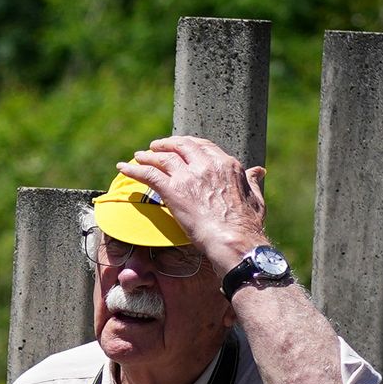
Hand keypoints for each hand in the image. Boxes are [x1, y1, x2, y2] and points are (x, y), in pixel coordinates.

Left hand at [119, 134, 267, 266]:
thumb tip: (258, 171)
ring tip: (139, 155)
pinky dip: (134, 169)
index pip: (204, 146)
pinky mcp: (173, 190)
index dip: (189, 145)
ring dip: (148, 154)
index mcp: (226, 164)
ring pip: (163, 157)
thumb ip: (253, 182)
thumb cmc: (247, 225)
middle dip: (168, 144)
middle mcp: (207, 165)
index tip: (182, 147)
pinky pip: (148, 173)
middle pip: (182, 145)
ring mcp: (189, 176)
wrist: (234, 240)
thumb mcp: (256, 198)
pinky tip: (123, 167)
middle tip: (157, 146)